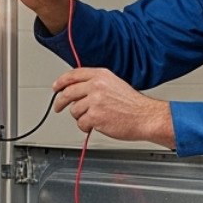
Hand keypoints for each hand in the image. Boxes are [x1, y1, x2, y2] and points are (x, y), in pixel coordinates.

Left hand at [52, 67, 175, 148]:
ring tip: (94, 119)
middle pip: (68, 92)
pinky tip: (96, 125)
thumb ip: (96, 84)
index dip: (61, 81)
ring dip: (81, 117)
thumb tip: (77, 90)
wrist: (146, 117)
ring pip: (74, 110)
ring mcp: (95, 101)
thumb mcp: (115, 84)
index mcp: (101, 75)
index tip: (56, 87)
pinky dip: (86, 127)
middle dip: (60, 102)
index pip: (73, 75)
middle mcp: (96, 86)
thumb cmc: (133, 104)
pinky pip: (81, 123)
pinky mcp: (95, 116)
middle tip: (59, 107)